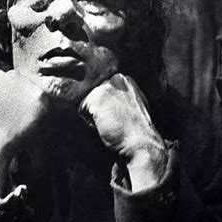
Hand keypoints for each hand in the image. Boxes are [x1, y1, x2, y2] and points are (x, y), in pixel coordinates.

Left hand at [0, 69, 50, 194]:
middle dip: (19, 89)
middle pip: (24, 80)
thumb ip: (39, 104)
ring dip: (8, 85)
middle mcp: (29, 84)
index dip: (28, 97)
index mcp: (41, 96)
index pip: (37, 89)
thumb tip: (36, 94)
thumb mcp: (38, 122)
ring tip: (2, 103)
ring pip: (11, 76)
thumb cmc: (15, 135)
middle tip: (11, 104)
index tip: (21, 105)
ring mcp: (12, 79)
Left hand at [79, 73, 168, 190]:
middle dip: (101, 110)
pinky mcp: (95, 98)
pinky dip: (90, 123)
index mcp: (125, 79)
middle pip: (95, 95)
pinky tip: (106, 126)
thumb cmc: (137, 131)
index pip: (104, 91)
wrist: (140, 143)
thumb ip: (121, 97)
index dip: (109, 108)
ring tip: (112, 124)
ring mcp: (105, 87)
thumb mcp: (134, 105)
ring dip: (95, 116)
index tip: (121, 117)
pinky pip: (82, 111)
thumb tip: (106, 100)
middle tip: (117, 122)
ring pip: (88, 103)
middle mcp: (116, 78)